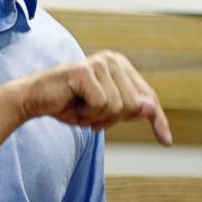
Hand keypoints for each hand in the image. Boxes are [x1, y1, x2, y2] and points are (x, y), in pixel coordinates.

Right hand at [15, 50, 171, 145]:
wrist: (35, 100)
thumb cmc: (71, 104)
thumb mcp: (105, 112)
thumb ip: (130, 110)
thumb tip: (151, 108)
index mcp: (122, 66)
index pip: (149, 97)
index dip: (158, 121)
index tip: (166, 142)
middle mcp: (113, 59)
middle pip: (134, 105)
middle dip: (112, 120)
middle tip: (90, 114)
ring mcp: (99, 63)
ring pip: (118, 107)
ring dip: (97, 117)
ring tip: (81, 108)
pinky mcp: (84, 71)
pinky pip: (101, 104)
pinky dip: (87, 114)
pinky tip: (74, 104)